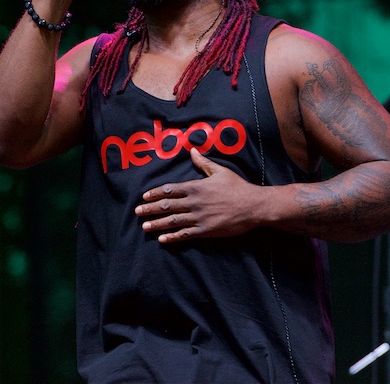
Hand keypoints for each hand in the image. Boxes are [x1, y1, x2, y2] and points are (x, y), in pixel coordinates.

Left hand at [135, 149, 261, 243]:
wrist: (253, 206)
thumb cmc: (238, 187)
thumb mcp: (220, 171)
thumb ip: (203, 163)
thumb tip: (192, 150)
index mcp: (196, 187)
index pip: (170, 190)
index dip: (155, 193)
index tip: (144, 197)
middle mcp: (194, 202)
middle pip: (167, 206)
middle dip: (151, 209)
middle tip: (137, 212)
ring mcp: (199, 217)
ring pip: (173, 221)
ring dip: (157, 224)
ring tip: (144, 226)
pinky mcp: (206, 230)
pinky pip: (185, 234)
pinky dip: (172, 237)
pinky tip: (162, 239)